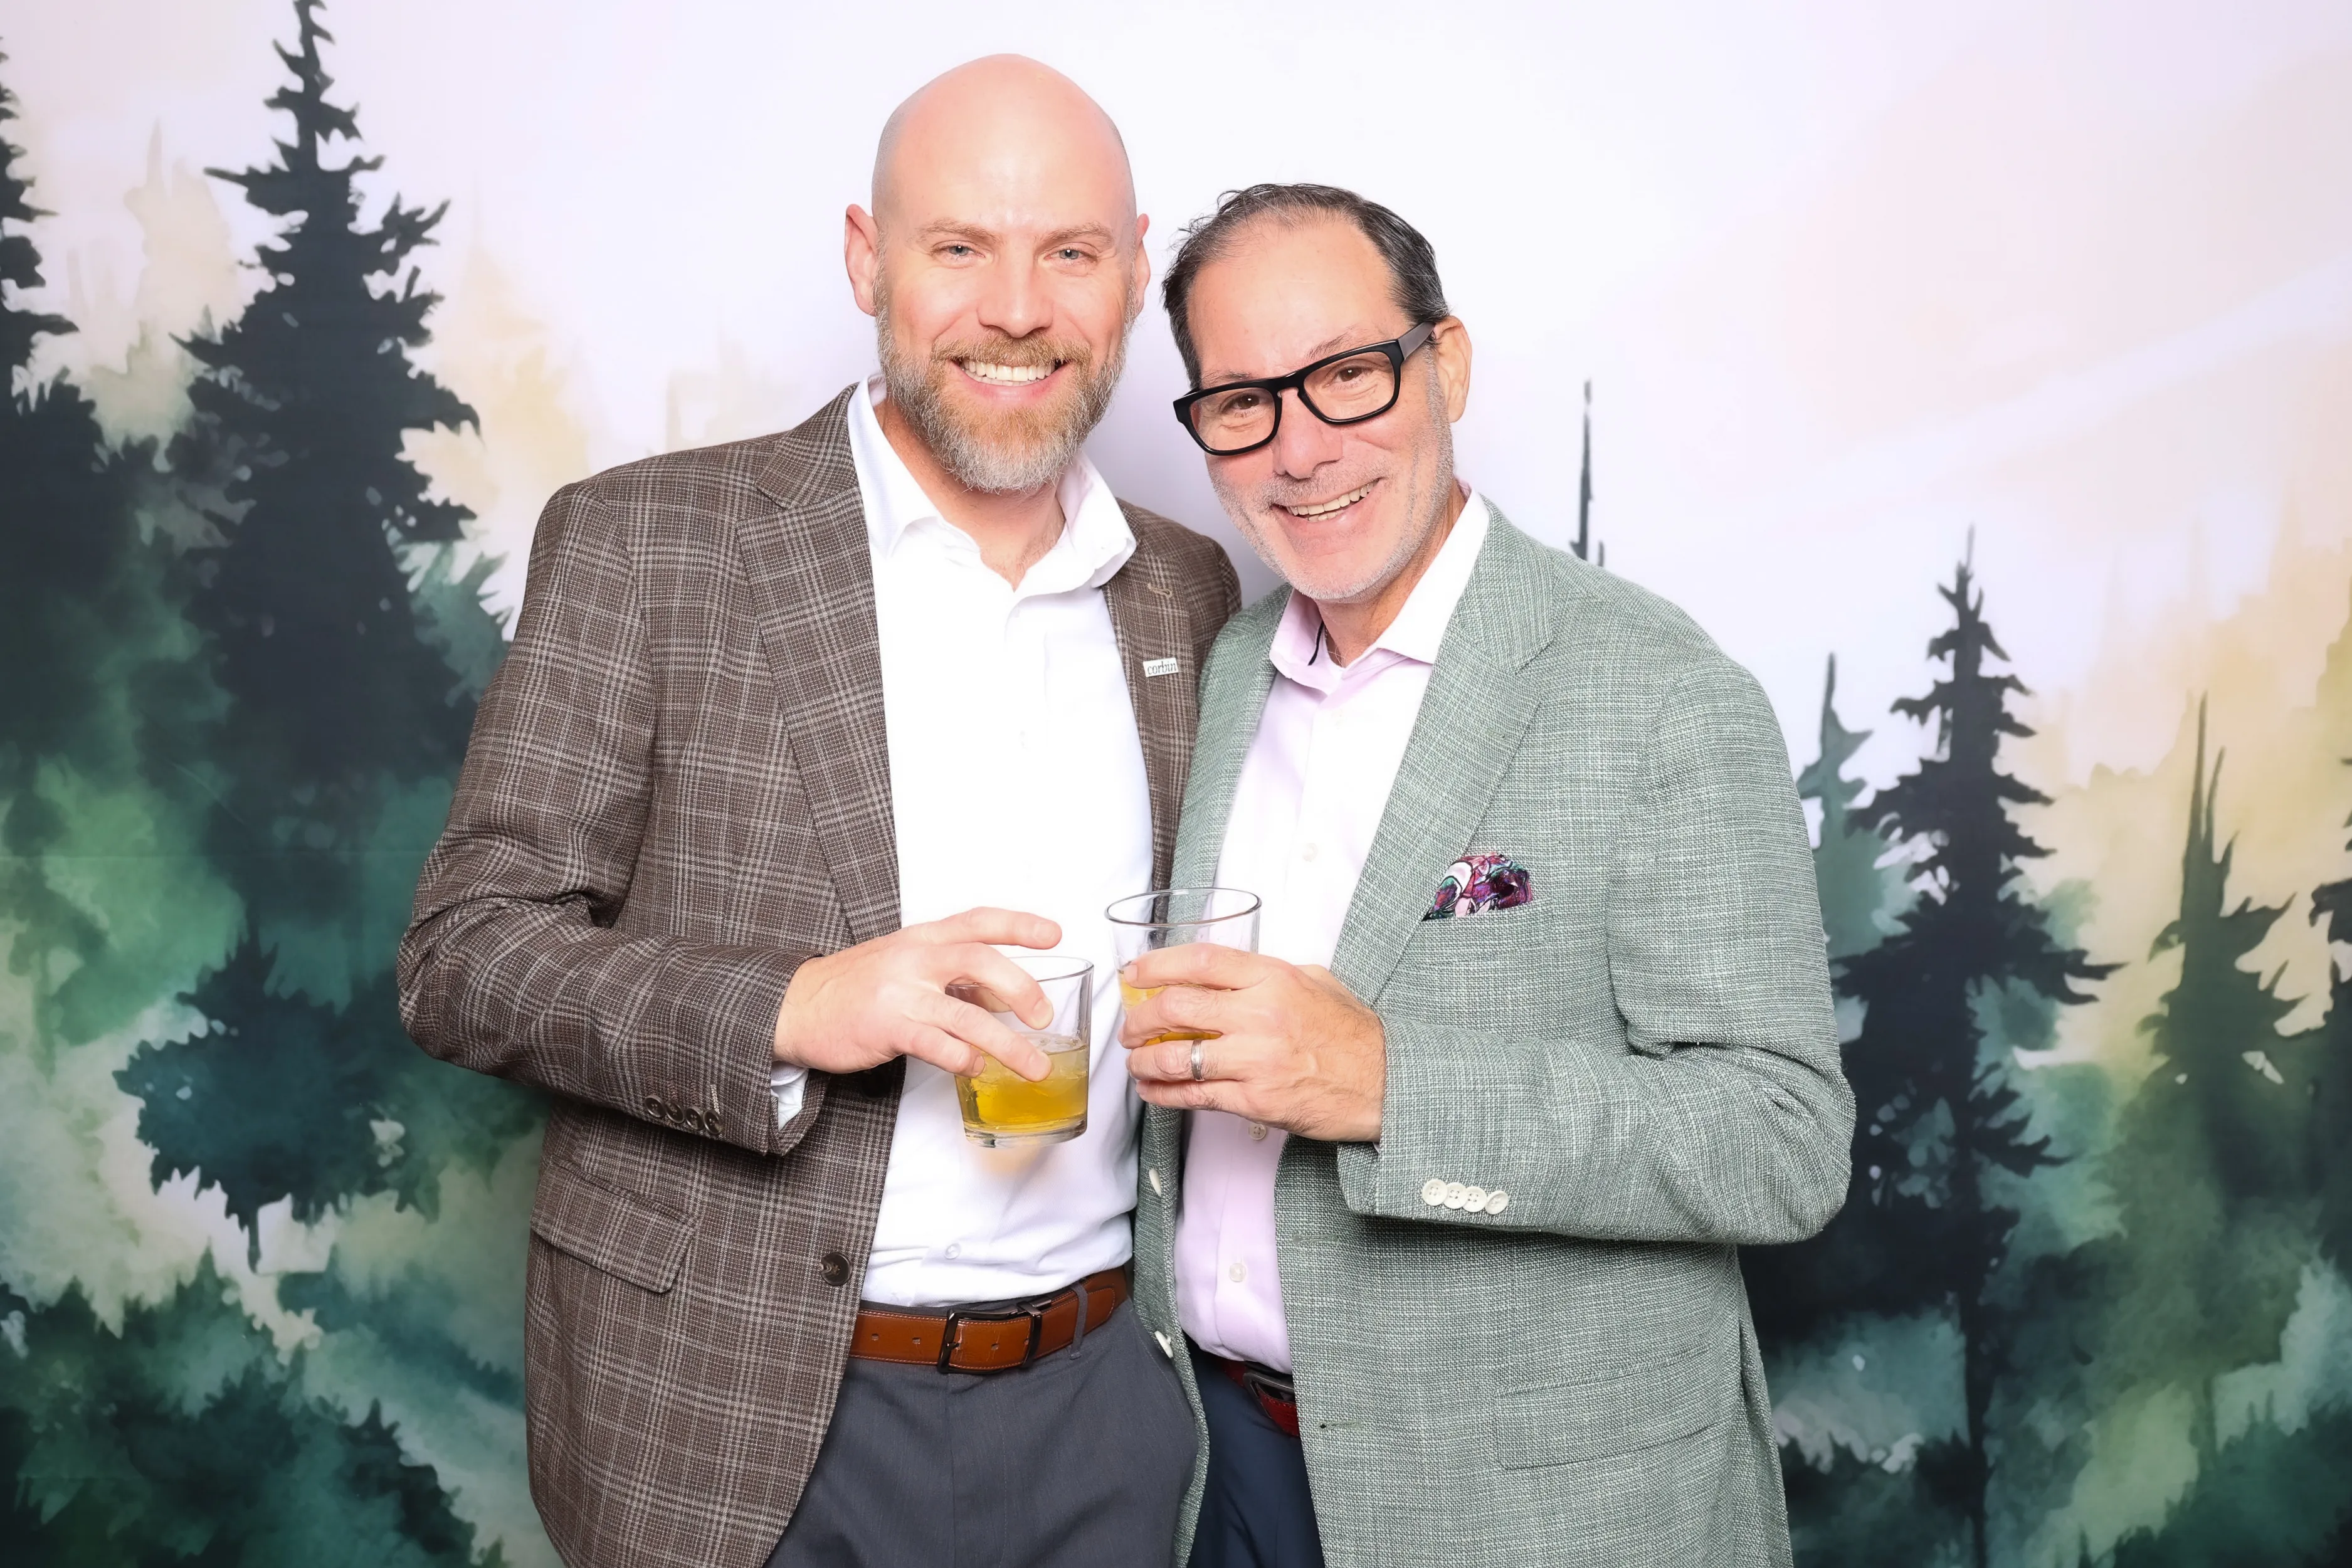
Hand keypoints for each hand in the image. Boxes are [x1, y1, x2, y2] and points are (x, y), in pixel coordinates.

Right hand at [774, 908, 1060, 1080]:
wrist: (796, 1006)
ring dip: (1008, 1044)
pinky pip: (936, 1045)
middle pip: (980, 961)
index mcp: (923, 938)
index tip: (1055, 934)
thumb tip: (1005, 1000)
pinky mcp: (887, 1027)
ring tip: (1035, 1065)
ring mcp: (900, 993)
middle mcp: (915, 959)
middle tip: (1044, 1016)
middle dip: (1021, 987)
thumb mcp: (907, 967)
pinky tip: (976, 1068)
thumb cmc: (855, 986)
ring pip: (966, 1015)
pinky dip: (963, 1059)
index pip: (979, 921)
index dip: (1019, 924)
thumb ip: (955, 978)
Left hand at [1119, 945, 1384, 1141]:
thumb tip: (1225, 975)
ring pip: (1177, 1058)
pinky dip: (1164, 1095)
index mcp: (1273, 978)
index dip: (1156, 966)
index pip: (1198, 962)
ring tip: (1136, 1062)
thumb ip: (1268, 974)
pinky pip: (1195, 1096)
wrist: (1386, 1083)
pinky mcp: (1255, 1100)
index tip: (1133, 975)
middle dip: (1139, 1018)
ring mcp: (1255, 1060)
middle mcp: (1260, 1015)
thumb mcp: (1316, 981)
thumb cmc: (1352, 1034)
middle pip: (1175, 1007)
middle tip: (1130, 1027)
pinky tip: (1153, 1091)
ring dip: (1144, 1061)